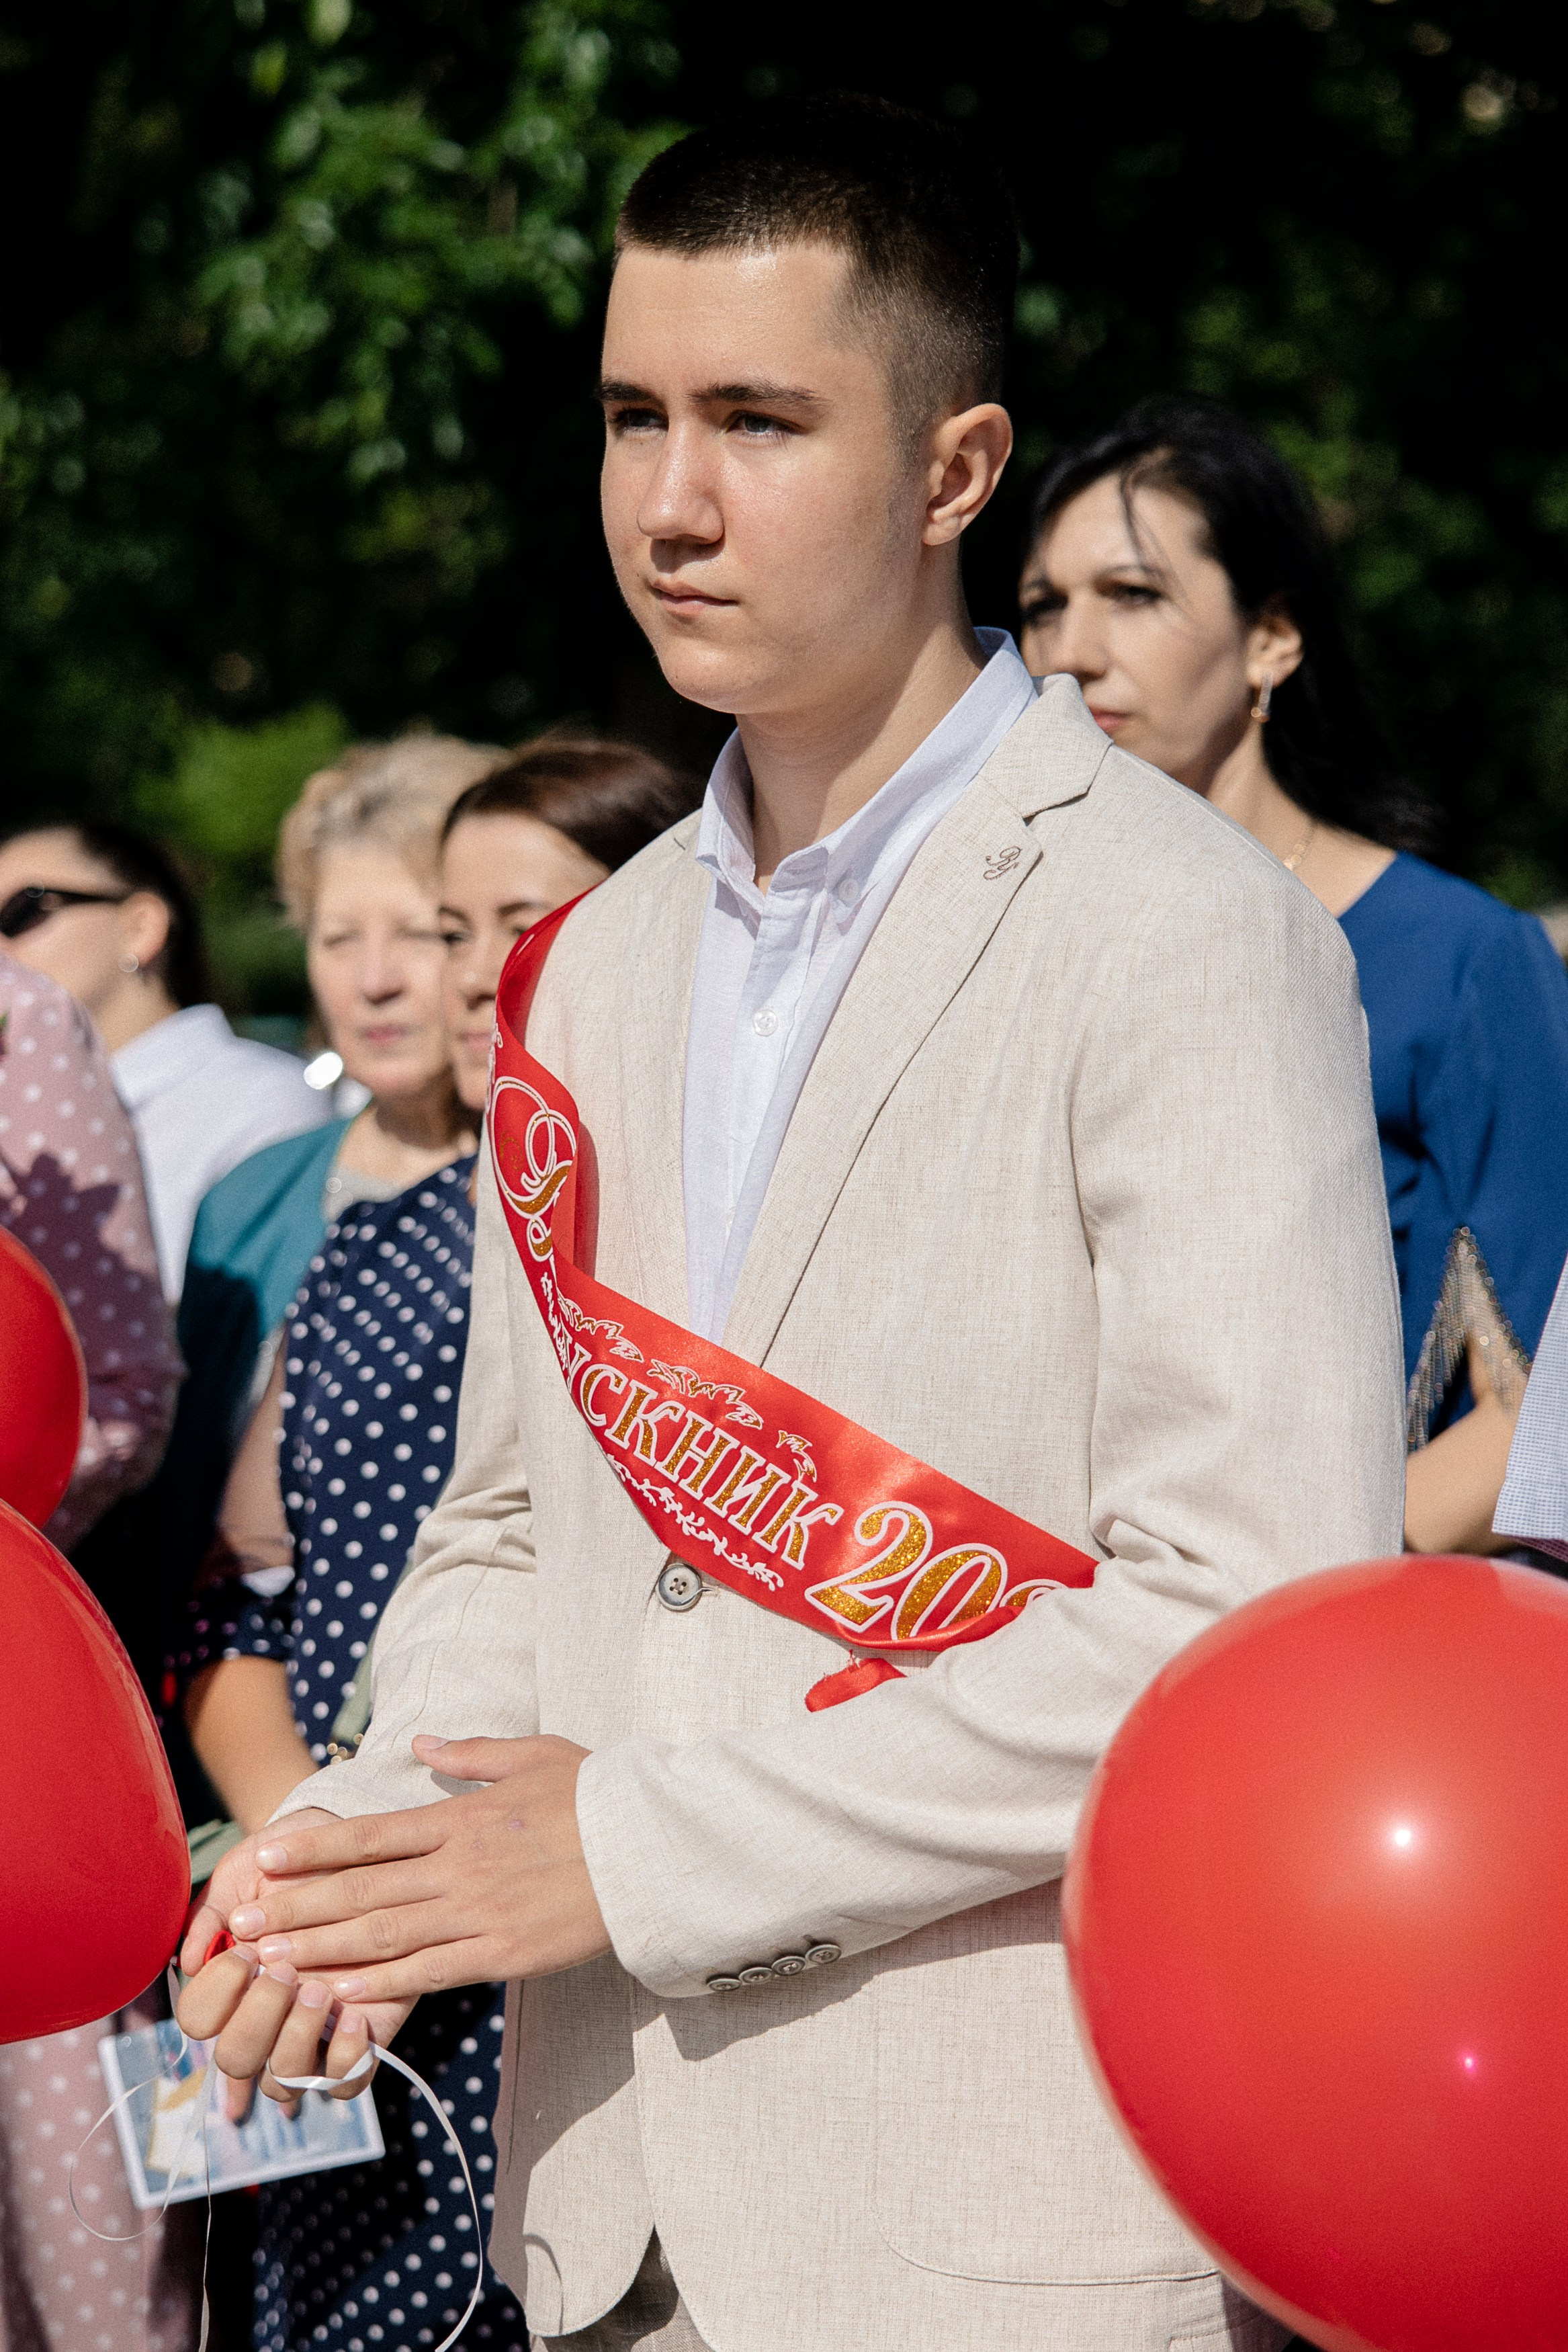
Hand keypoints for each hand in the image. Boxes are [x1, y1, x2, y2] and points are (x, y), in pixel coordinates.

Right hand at [176, 1810, 408, 2111]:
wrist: (359, 1847)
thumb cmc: (293, 1862)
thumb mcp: (244, 1873)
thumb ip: (209, 1914)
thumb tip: (188, 1962)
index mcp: (231, 1983)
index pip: (197, 2020)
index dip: (215, 1994)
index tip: (245, 1951)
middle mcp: (265, 2017)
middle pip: (235, 2059)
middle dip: (255, 2019)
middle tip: (285, 1972)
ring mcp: (312, 2032)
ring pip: (283, 2080)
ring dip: (295, 2040)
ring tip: (320, 1991)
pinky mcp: (362, 2037)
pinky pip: (347, 2082)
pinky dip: (346, 2060)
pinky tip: (356, 2017)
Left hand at [223, 1735, 610, 2007]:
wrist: (650, 1847)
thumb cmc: (595, 1796)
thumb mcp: (533, 1755)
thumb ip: (471, 1752)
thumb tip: (423, 1738)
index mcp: (461, 1817)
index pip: (370, 1833)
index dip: (313, 1847)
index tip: (265, 1855)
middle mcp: (457, 1865)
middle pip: (361, 1889)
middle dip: (297, 1906)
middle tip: (243, 1922)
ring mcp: (477, 1911)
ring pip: (382, 1934)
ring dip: (320, 1947)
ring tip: (270, 1960)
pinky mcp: (501, 1951)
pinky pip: (427, 1970)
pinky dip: (378, 1982)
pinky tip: (337, 1990)